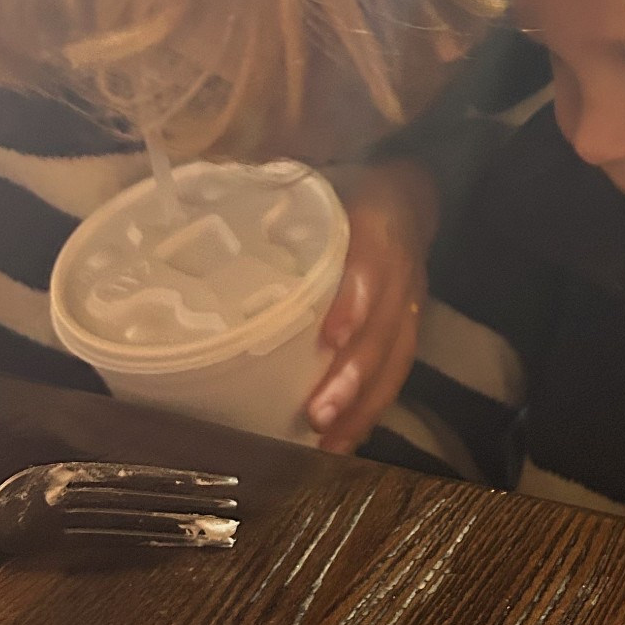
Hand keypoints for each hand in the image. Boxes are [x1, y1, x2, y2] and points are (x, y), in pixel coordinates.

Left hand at [305, 159, 437, 452]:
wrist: (410, 196)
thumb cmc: (350, 189)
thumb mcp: (324, 177)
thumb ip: (280, 193)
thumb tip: (214, 198)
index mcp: (378, 223)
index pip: (373, 262)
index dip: (355, 300)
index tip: (328, 337)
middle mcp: (402, 268)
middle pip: (386, 327)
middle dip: (354, 375)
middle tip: (317, 415)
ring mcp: (411, 302)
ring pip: (396, 359)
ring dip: (363, 406)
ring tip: (329, 446)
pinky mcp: (411, 328)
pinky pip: (398, 373)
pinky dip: (371, 410)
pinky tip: (344, 442)